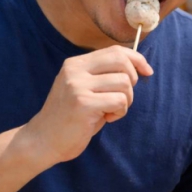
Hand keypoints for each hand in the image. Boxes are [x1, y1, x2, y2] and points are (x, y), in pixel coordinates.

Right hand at [23, 46, 152, 164]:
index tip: (148, 71)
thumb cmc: (72, 117)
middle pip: (122, 62)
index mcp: (76, 63)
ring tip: (110, 111)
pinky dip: (120, 112)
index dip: (137, 59)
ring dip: (125, 101)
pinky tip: (106, 118)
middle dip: (132, 81)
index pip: (116, 51)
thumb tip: (140, 66)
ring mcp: (77, 85)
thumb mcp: (86, 88)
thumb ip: (105, 75)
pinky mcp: (83, 103)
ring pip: (124, 83)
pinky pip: (120, 101)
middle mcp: (75, 70)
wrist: (44, 140)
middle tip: (122, 98)